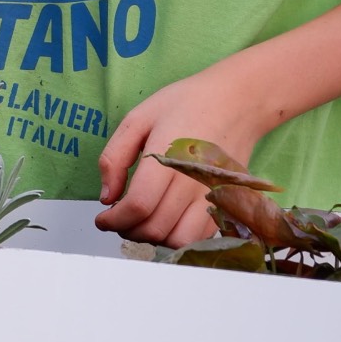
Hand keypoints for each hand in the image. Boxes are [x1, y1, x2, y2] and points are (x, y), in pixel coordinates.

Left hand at [93, 64, 276, 247]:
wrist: (237, 101)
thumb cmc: (186, 104)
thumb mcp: (139, 118)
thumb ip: (114, 157)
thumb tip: (107, 197)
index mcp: (168, 157)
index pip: (138, 206)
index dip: (114, 220)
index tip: (103, 218)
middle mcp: (193, 182)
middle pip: (155, 228)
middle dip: (128, 230)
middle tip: (119, 218)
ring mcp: (212, 195)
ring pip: (178, 239)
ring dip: (154, 238)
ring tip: (143, 221)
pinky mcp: (226, 203)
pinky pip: (200, 236)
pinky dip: (178, 236)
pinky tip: (168, 218)